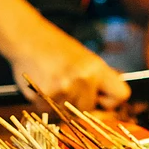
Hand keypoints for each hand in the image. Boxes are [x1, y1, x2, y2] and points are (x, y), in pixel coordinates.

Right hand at [12, 21, 129, 110]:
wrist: (27, 37)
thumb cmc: (55, 48)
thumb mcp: (85, 59)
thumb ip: (97, 80)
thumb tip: (107, 106)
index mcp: (97, 68)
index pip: (120, 95)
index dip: (110, 102)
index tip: (100, 99)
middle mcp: (84, 78)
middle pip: (88, 108)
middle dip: (77, 101)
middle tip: (65, 82)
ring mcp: (65, 88)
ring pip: (67, 111)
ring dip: (59, 102)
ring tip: (52, 80)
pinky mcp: (47, 95)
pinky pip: (50, 110)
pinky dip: (44, 101)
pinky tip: (42, 83)